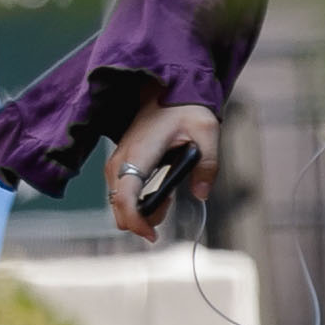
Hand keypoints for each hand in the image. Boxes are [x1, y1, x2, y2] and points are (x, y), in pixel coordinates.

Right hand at [107, 102, 219, 240]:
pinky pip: (121, 193)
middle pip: (118, 209)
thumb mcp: (206, 132)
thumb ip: (207, 165)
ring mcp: (116, 163)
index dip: (137, 223)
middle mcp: (120, 162)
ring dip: (142, 211)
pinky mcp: (120, 163)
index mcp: (138, 154)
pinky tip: (161, 191)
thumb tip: (201, 194)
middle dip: (143, 220)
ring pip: (118, 204)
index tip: (154, 235)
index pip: (125, 199)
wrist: (166, 89)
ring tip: (168, 198)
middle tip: (170, 208)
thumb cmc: (185, 108)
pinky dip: (138, 201)